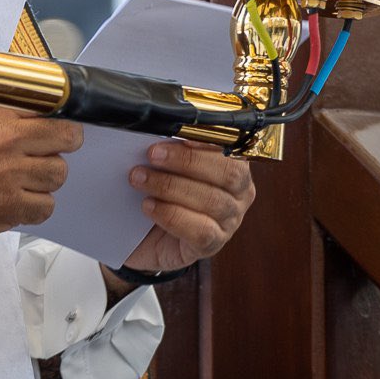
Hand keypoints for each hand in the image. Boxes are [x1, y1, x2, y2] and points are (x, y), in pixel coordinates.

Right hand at [0, 103, 83, 241]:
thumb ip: (5, 109)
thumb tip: (38, 102)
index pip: (50, 106)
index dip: (59, 117)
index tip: (59, 124)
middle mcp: (3, 142)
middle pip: (66, 138)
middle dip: (63, 144)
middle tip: (51, 149)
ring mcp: (8, 176)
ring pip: (58, 174)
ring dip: (45, 178)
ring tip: (24, 177)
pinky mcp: (8, 207)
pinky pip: (46, 206)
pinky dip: (36, 206)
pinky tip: (18, 198)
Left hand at [118, 140, 255, 275]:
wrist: (141, 236)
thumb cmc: (159, 192)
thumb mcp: (165, 166)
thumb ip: (171, 149)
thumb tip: (158, 133)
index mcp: (234, 164)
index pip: (233, 148)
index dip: (211, 140)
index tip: (181, 133)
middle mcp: (239, 193)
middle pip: (229, 173)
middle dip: (187, 160)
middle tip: (152, 154)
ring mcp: (230, 221)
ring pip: (213, 201)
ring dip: (171, 187)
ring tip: (140, 179)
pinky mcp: (212, 245)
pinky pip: (201, 231)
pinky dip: (172, 215)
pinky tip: (149, 206)